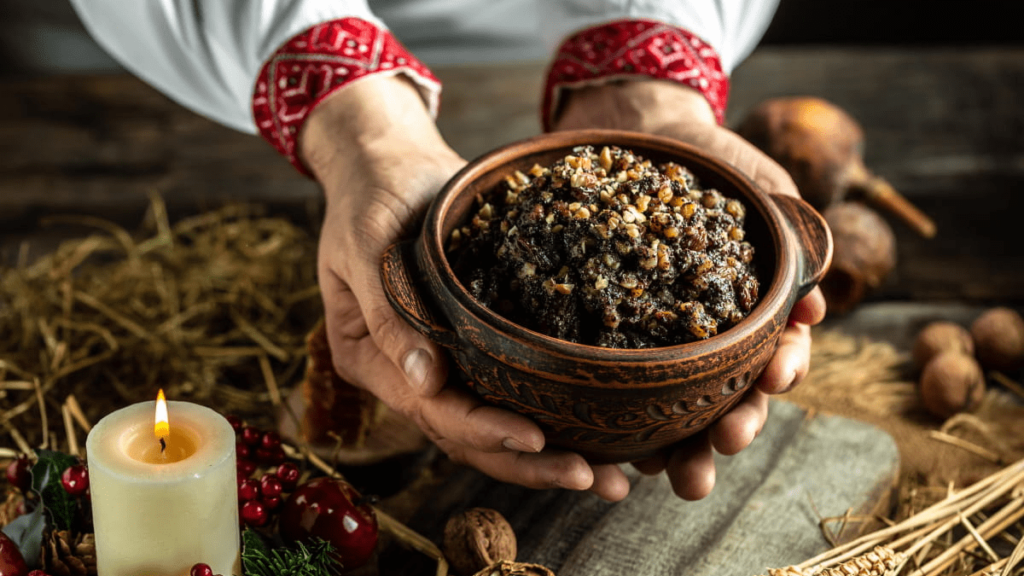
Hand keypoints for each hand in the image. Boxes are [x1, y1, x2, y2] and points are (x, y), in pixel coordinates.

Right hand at [299, 76, 630, 500]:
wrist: (388, 161)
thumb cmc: (369, 195)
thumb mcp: (364, 244)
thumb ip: (387, 315)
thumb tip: (424, 382)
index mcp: (372, 359)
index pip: (433, 411)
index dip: (485, 430)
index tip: (536, 438)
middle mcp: (407, 374)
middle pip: (470, 436)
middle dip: (533, 463)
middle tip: (599, 480)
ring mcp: (441, 363)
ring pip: (495, 424)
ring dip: (550, 455)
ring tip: (614, 476)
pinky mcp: (472, 344)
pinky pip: (511, 389)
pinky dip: (551, 412)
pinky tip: (599, 432)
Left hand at [552, 80, 827, 499]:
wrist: (638, 131)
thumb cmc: (711, 159)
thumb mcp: (760, 186)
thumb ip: (792, 235)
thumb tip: (814, 303)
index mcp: (755, 310)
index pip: (777, 352)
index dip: (781, 369)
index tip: (776, 378)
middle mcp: (711, 336)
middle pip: (730, 394)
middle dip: (734, 426)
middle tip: (723, 446)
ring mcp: (661, 341)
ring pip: (676, 406)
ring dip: (680, 446)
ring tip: (672, 475)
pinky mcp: (613, 339)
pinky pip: (617, 385)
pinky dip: (618, 421)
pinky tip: (614, 449)